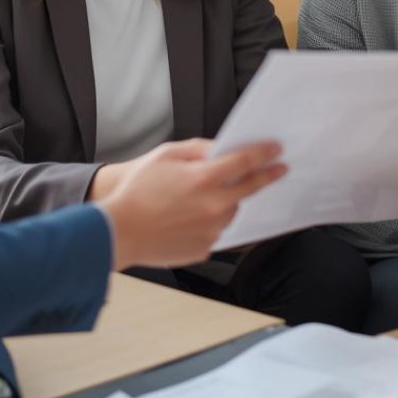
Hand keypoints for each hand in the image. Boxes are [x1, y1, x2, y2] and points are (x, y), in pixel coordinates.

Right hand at [100, 138, 286, 268]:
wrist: (119, 231)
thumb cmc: (137, 192)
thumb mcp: (164, 156)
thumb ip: (197, 150)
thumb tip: (219, 150)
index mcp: (204, 179)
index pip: (246, 162)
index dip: (264, 153)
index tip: (276, 150)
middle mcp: (214, 206)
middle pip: (250, 188)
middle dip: (267, 176)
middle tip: (279, 169)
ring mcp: (211, 230)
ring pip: (232, 211)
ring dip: (228, 201)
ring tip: (203, 197)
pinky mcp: (204, 248)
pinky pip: (215, 230)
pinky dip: (210, 221)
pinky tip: (188, 217)